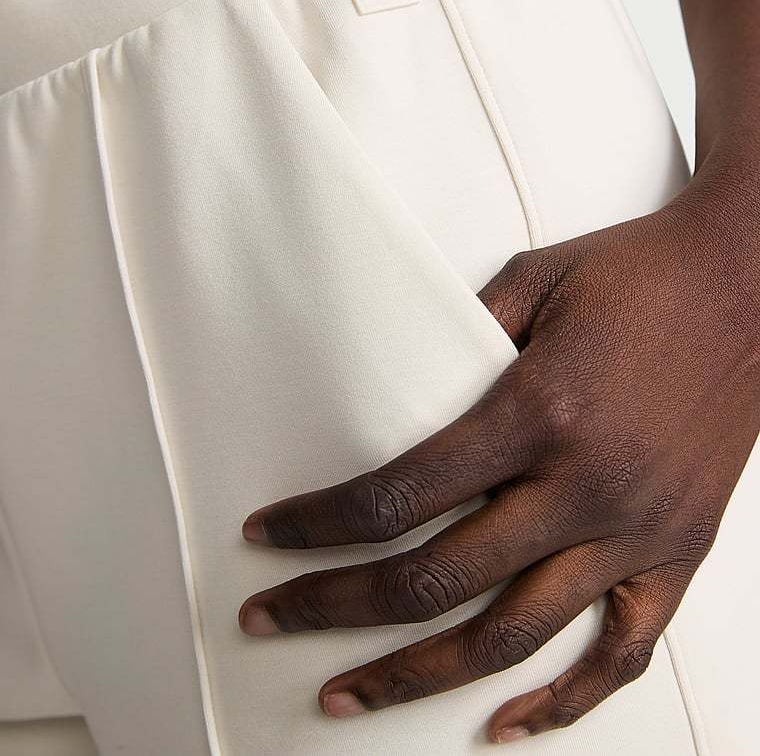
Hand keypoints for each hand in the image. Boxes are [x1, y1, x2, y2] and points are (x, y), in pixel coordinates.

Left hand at [238, 155, 759, 744]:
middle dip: (335, 610)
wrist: (748, 280)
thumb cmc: (641, 271)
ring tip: (348, 696)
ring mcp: (637, 530)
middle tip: (270, 621)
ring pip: (514, 637)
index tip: (268, 539)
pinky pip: (622, 653)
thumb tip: (400, 381)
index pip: (399, 495)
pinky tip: (504, 726)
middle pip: (436, 580)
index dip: (319, 526)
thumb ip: (462, 330)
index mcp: (539, 411)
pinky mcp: (681, 550)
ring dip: (419, 676)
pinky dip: (564, 704)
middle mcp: (585, 484)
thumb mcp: (536, 277)